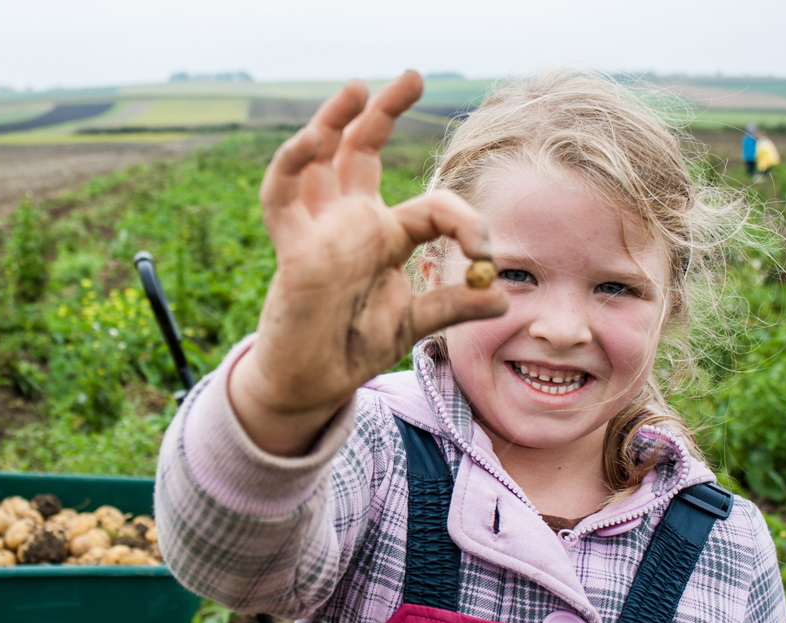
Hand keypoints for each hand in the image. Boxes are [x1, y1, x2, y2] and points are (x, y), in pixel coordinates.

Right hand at [229, 71, 508, 455]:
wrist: (312, 384)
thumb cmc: (353, 346)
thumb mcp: (413, 323)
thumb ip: (451, 305)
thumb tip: (502, 298)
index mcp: (384, 238)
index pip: (432, 208)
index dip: (465, 222)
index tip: (484, 254)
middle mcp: (351, 224)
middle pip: (363, 151)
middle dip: (386, 112)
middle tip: (415, 76)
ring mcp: (320, 233)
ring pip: (320, 161)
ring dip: (333, 121)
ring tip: (358, 88)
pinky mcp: (294, 251)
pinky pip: (283, 197)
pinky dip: (293, 164)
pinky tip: (314, 140)